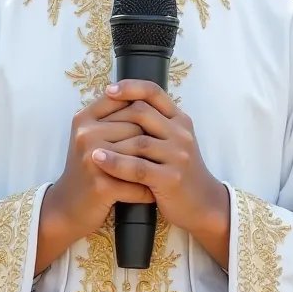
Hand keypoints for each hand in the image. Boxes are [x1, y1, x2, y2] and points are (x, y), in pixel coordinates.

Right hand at [42, 90, 155, 245]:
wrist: (67, 206)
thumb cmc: (88, 169)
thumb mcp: (92, 137)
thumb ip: (113, 117)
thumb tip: (148, 100)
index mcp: (85, 118)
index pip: (124, 101)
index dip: (143, 113)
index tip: (152, 129)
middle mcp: (86, 134)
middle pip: (137, 126)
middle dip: (152, 141)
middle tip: (163, 154)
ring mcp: (92, 159)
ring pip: (140, 152)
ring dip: (155, 165)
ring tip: (163, 171)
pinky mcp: (101, 185)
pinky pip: (138, 181)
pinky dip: (148, 190)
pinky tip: (153, 194)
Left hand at [92, 81, 229, 249]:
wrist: (203, 204)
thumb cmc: (178, 171)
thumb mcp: (173, 142)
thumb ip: (154, 125)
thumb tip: (120, 105)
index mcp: (180, 120)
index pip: (154, 92)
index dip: (131, 87)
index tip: (109, 90)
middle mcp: (181, 134)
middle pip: (143, 112)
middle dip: (115, 117)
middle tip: (92, 122)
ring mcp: (178, 155)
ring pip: (138, 141)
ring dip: (111, 144)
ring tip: (90, 147)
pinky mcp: (172, 178)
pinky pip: (138, 167)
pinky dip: (116, 163)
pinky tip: (99, 161)